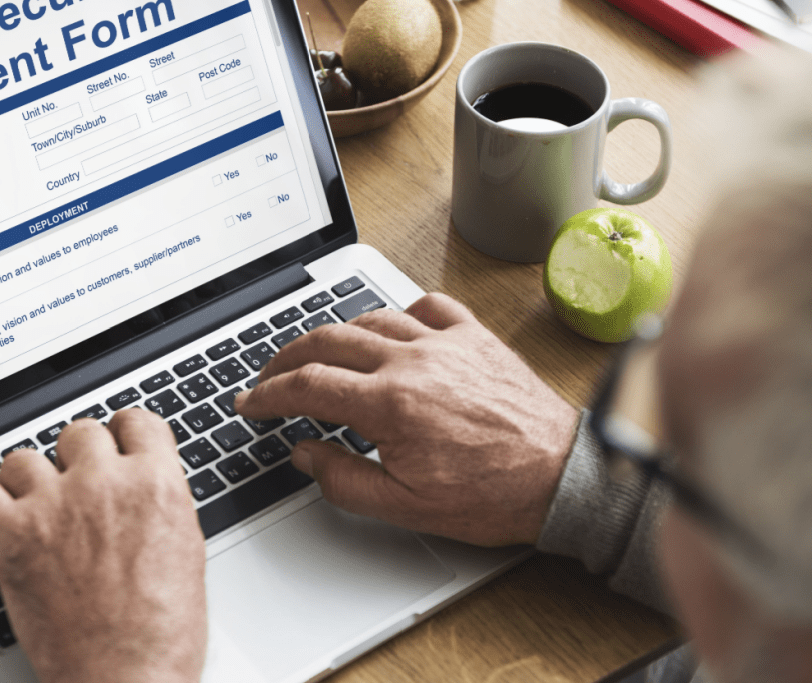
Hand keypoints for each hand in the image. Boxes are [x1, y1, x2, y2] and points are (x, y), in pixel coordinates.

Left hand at [0, 410, 205, 682]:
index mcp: (156, 484)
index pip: (136, 422)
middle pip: (79, 433)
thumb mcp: (187, 553)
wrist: (126, 678)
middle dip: (76, 457)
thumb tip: (143, 494)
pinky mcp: (12, 534)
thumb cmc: (161, 635)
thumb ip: (160, 507)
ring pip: (24, 458)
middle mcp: (104, 483)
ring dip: (25, 478)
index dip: (123, 435)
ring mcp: (55, 505)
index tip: (114, 444)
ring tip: (25, 499)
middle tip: (73, 483)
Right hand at [235, 293, 577, 545]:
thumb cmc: (493, 494)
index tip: (250, 402)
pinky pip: (429, 305)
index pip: (307, 386)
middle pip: (328, 341)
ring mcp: (446, 343)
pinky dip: (400, 311)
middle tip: (270, 375)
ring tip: (317, 352)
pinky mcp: (475, 337)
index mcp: (390, 404)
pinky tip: (392, 329)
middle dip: (286, 356)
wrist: (561, 477)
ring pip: (371, 318)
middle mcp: (414, 362)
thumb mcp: (404, 506)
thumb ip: (342, 479)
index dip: (267, 394)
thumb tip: (305, 453)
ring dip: (335, 333)